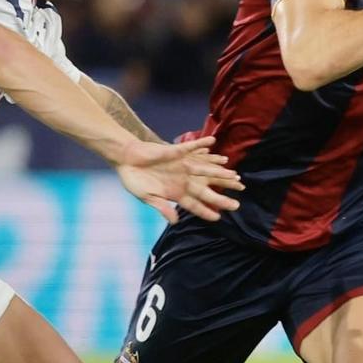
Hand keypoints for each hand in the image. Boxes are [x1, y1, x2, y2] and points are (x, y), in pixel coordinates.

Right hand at [115, 135, 242, 222]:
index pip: (195, 205)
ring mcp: (180, 166)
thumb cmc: (134, 180)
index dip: (206, 212)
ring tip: (235, 176)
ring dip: (219, 173)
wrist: (126, 160)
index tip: (219, 218)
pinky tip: (213, 141)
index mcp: (175, 193)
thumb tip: (175, 222)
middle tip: (236, 205)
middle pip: (205, 191)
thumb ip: (162, 208)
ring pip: (204, 170)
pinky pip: (191, 148)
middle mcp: (182, 181)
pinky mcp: (175, 153)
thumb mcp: (147, 197)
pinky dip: (201, 144)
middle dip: (220, 198)